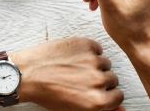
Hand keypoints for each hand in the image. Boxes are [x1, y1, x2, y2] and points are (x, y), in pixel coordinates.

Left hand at [0, 37, 123, 110]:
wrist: (27, 73)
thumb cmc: (46, 93)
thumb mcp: (75, 109)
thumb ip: (102, 110)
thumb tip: (123, 110)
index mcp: (97, 101)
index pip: (118, 96)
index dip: (106, 93)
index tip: (96, 90)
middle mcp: (98, 81)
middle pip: (112, 79)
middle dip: (100, 79)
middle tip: (81, 79)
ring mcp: (93, 61)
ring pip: (105, 62)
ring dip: (94, 65)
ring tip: (75, 68)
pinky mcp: (85, 45)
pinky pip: (97, 48)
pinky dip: (88, 51)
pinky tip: (73, 57)